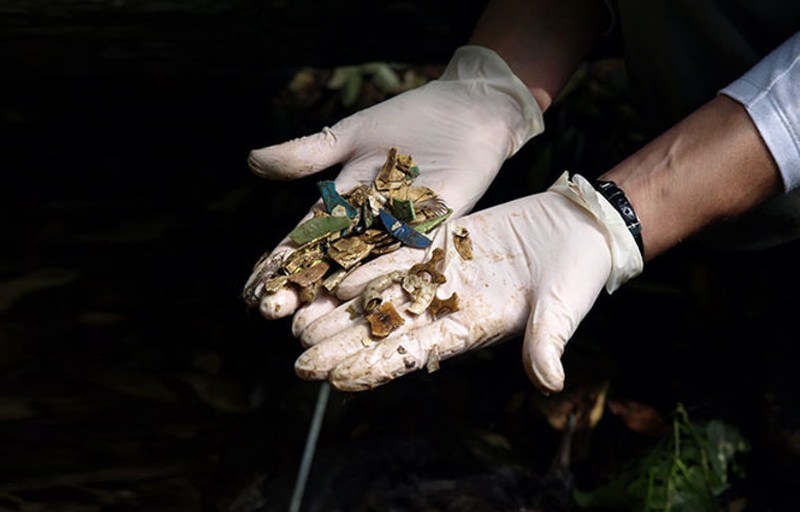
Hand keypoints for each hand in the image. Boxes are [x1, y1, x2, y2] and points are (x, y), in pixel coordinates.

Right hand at [243, 46, 543, 323]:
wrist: (469, 109)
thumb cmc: (412, 120)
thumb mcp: (351, 136)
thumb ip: (307, 154)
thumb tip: (250, 161)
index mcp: (346, 205)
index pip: (304, 240)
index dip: (279, 264)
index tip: (251, 289)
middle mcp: (371, 226)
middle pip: (328, 263)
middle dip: (299, 288)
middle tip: (270, 312)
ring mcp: (403, 231)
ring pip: (363, 268)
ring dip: (333, 294)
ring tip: (306, 320)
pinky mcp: (437, 228)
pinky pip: (407, 254)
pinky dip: (382, 272)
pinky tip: (356, 292)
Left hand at [293, 173, 642, 392]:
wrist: (577, 227)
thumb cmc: (576, 275)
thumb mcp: (562, 309)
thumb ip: (547, 342)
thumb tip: (549, 383)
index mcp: (471, 328)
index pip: (415, 353)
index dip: (376, 367)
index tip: (336, 381)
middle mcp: (446, 306)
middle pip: (385, 329)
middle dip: (342, 346)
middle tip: (299, 360)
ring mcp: (440, 274)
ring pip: (381, 294)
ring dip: (340, 310)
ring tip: (299, 321)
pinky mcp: (441, 242)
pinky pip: (397, 252)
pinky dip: (366, 263)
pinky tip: (331, 273)